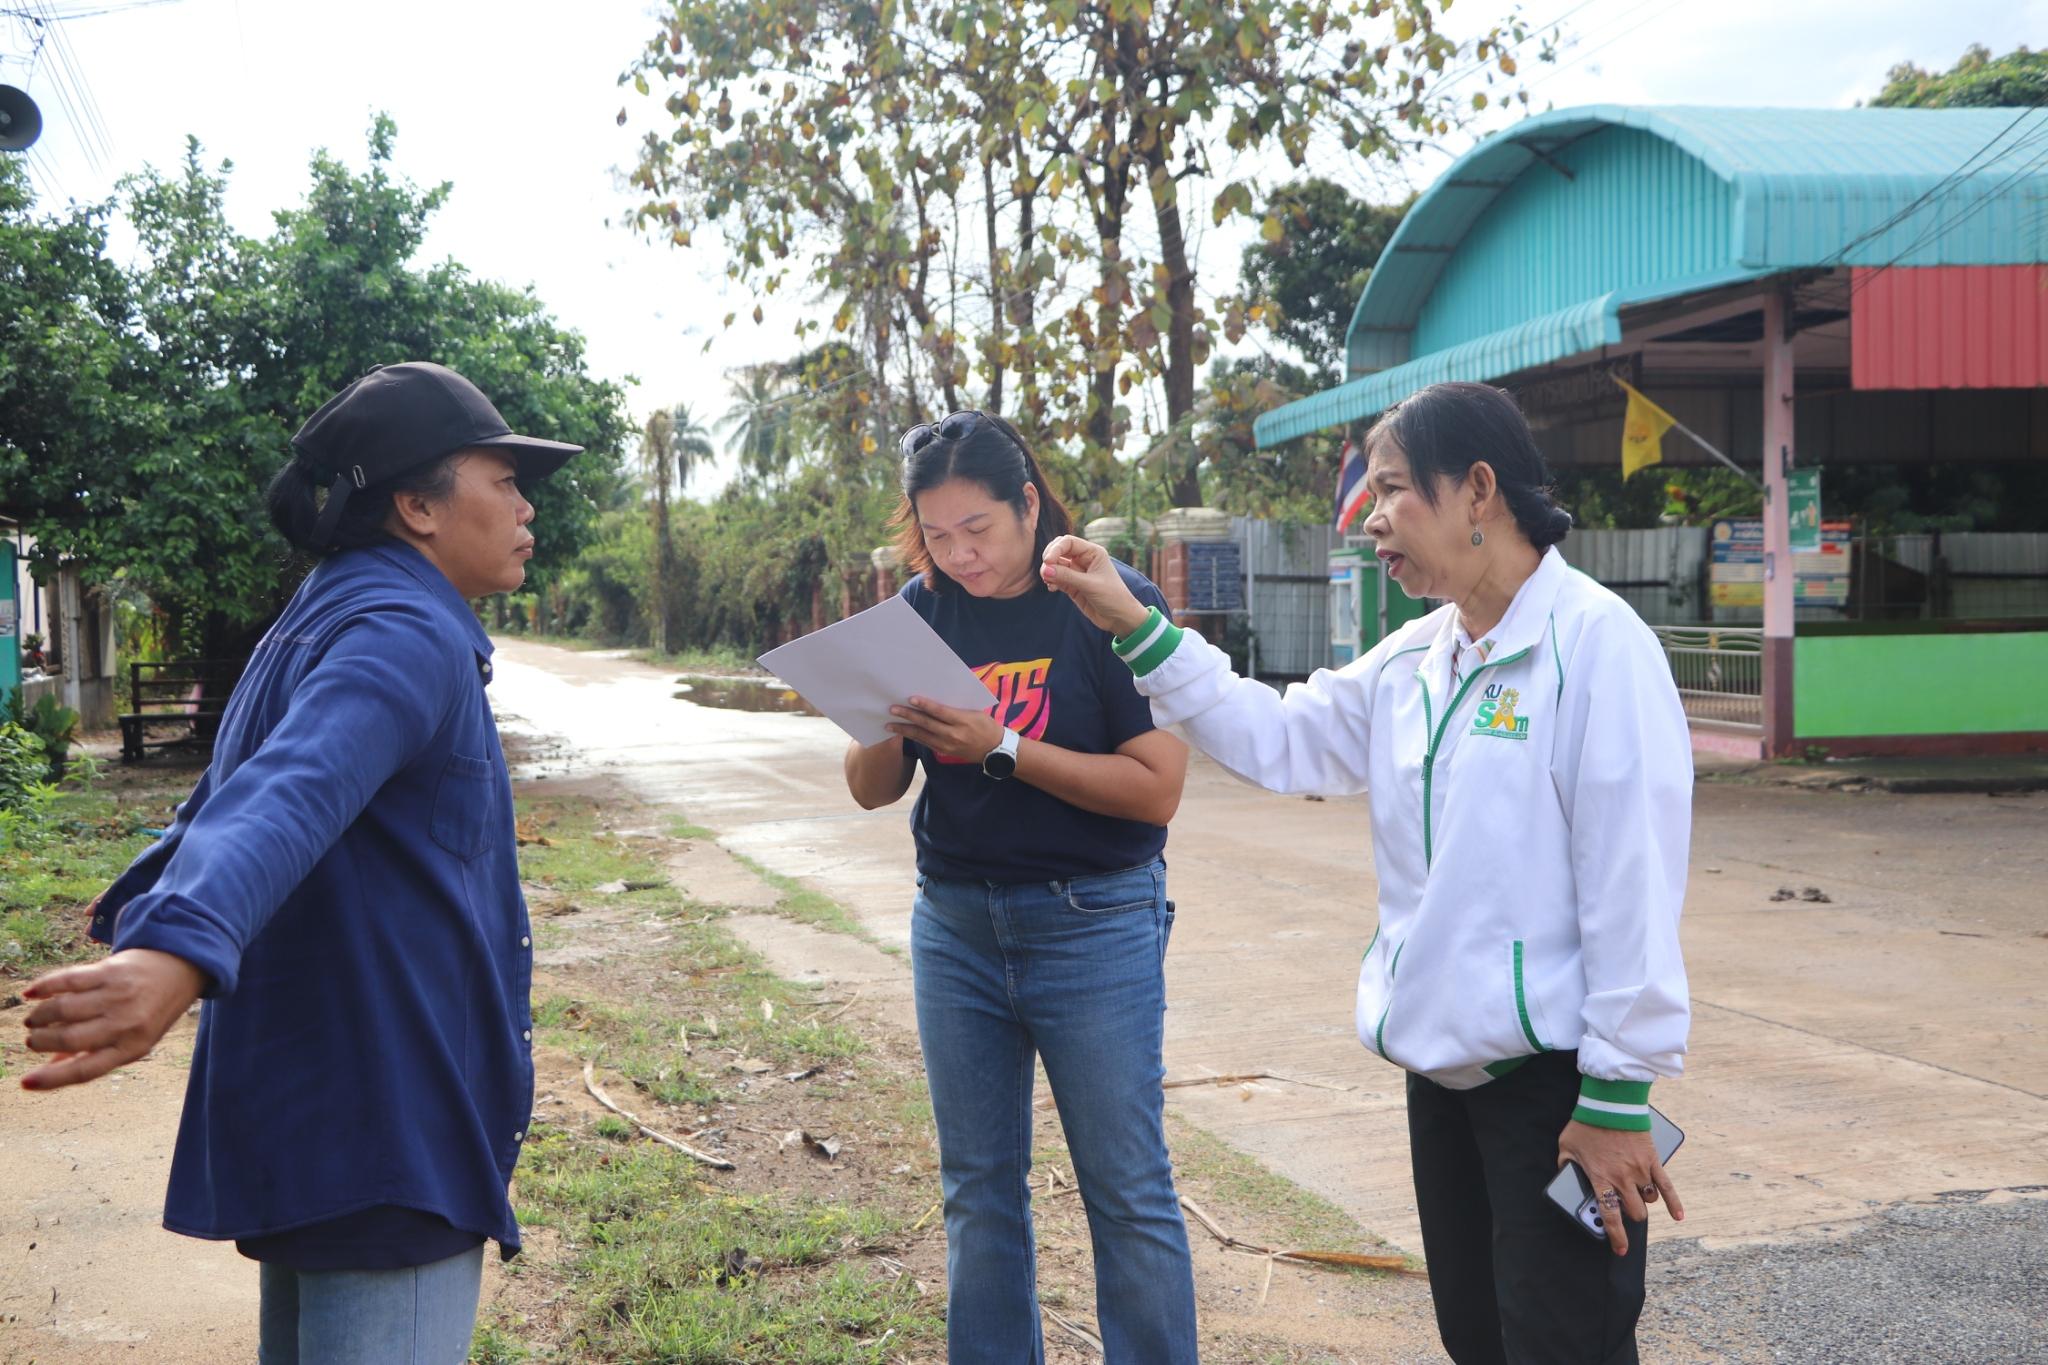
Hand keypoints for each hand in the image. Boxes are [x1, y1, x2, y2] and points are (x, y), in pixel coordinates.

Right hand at [18, 948, 207, 1091]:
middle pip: (69, 1038)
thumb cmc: (151, 1012)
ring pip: (63, 1009)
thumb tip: (48, 1071)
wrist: (180, 968)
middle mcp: (125, 1023)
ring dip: (40, 1016)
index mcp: (131, 1048)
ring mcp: (117, 995)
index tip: (25, 1083)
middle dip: (41, 1041)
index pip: (85, 1070)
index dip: (52, 1079)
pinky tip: (31, 993)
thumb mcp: (133, 1040)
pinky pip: (67, 980)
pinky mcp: (110, 970)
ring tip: (34, 1020)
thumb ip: (94, 1055)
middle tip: (32, 1040)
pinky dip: (44, 987)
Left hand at [887, 697, 1004, 763]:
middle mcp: (953, 735)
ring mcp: (947, 745)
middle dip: (908, 716)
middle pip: (927, 724)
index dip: (925, 705)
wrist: (995, 750)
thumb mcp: (975, 712)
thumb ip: (955, 707)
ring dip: (905, 729)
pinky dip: (913, 737)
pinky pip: (925, 743)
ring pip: (922, 736)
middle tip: (892, 709)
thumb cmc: (986, 725)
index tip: (911, 698)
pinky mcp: (944, 752)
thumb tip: (935, 697)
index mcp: (962, 721)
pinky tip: (903, 732)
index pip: (940, 712)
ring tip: (889, 724)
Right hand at [1040, 536, 1150, 636]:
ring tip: (1048, 582)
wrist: (1119, 618)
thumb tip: (1046, 570)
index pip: (1068, 542)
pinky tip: (1052, 588)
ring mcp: (1077, 572)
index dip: (1055, 549)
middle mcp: (1084, 559)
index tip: (1047, 561)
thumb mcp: (1090, 585)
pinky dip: (1051, 581)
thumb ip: (1067, 576)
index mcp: (1093, 552)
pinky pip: (1056, 578)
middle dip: (1050, 558)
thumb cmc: (1112, 597)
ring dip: (1048, 571)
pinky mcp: (1072, 585)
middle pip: (1059, 550)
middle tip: (1045, 572)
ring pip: (1055, 565)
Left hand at [1557, 1119, 1684, 1256]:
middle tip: (1624, 1212)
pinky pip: (1667, 1186)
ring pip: (1648, 1201)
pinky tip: (1678, 1215)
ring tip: (1636, 1196)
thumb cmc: (1586, 1124)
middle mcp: (1622, 1178)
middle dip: (1629, 1217)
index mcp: (1600, 1178)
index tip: (1620, 1249)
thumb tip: (1566, 1177)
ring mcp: (1640, 1170)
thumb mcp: (1566, 1147)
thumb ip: (1566, 1166)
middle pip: (1633, 1212)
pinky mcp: (1653, 1161)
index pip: (1609, 1215)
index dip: (1616, 1236)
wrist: (1610, 1103)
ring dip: (1643, 1203)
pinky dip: (1674, 1202)